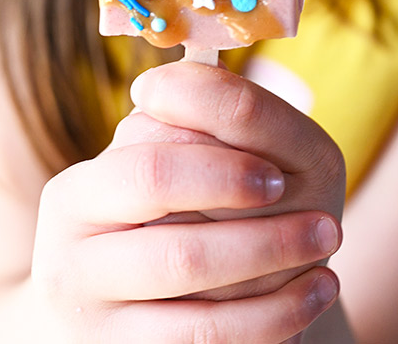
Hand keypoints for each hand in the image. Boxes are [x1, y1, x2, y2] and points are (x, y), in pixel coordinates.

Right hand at [31, 61, 344, 341]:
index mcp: (77, 192)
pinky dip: (274, 314)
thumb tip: (180, 80)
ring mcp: (93, 313)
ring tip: (328, 241)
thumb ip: (193, 127)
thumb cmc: (179, 223)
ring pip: (188, 269)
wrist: (151, 315)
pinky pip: (206, 336)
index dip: (218, 157)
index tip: (276, 170)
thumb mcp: (181, 173)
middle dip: (247, 205)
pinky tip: (319, 290)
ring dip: (273, 251)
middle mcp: (69, 252)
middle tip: (317, 214)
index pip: (150, 153)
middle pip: (162, 205)